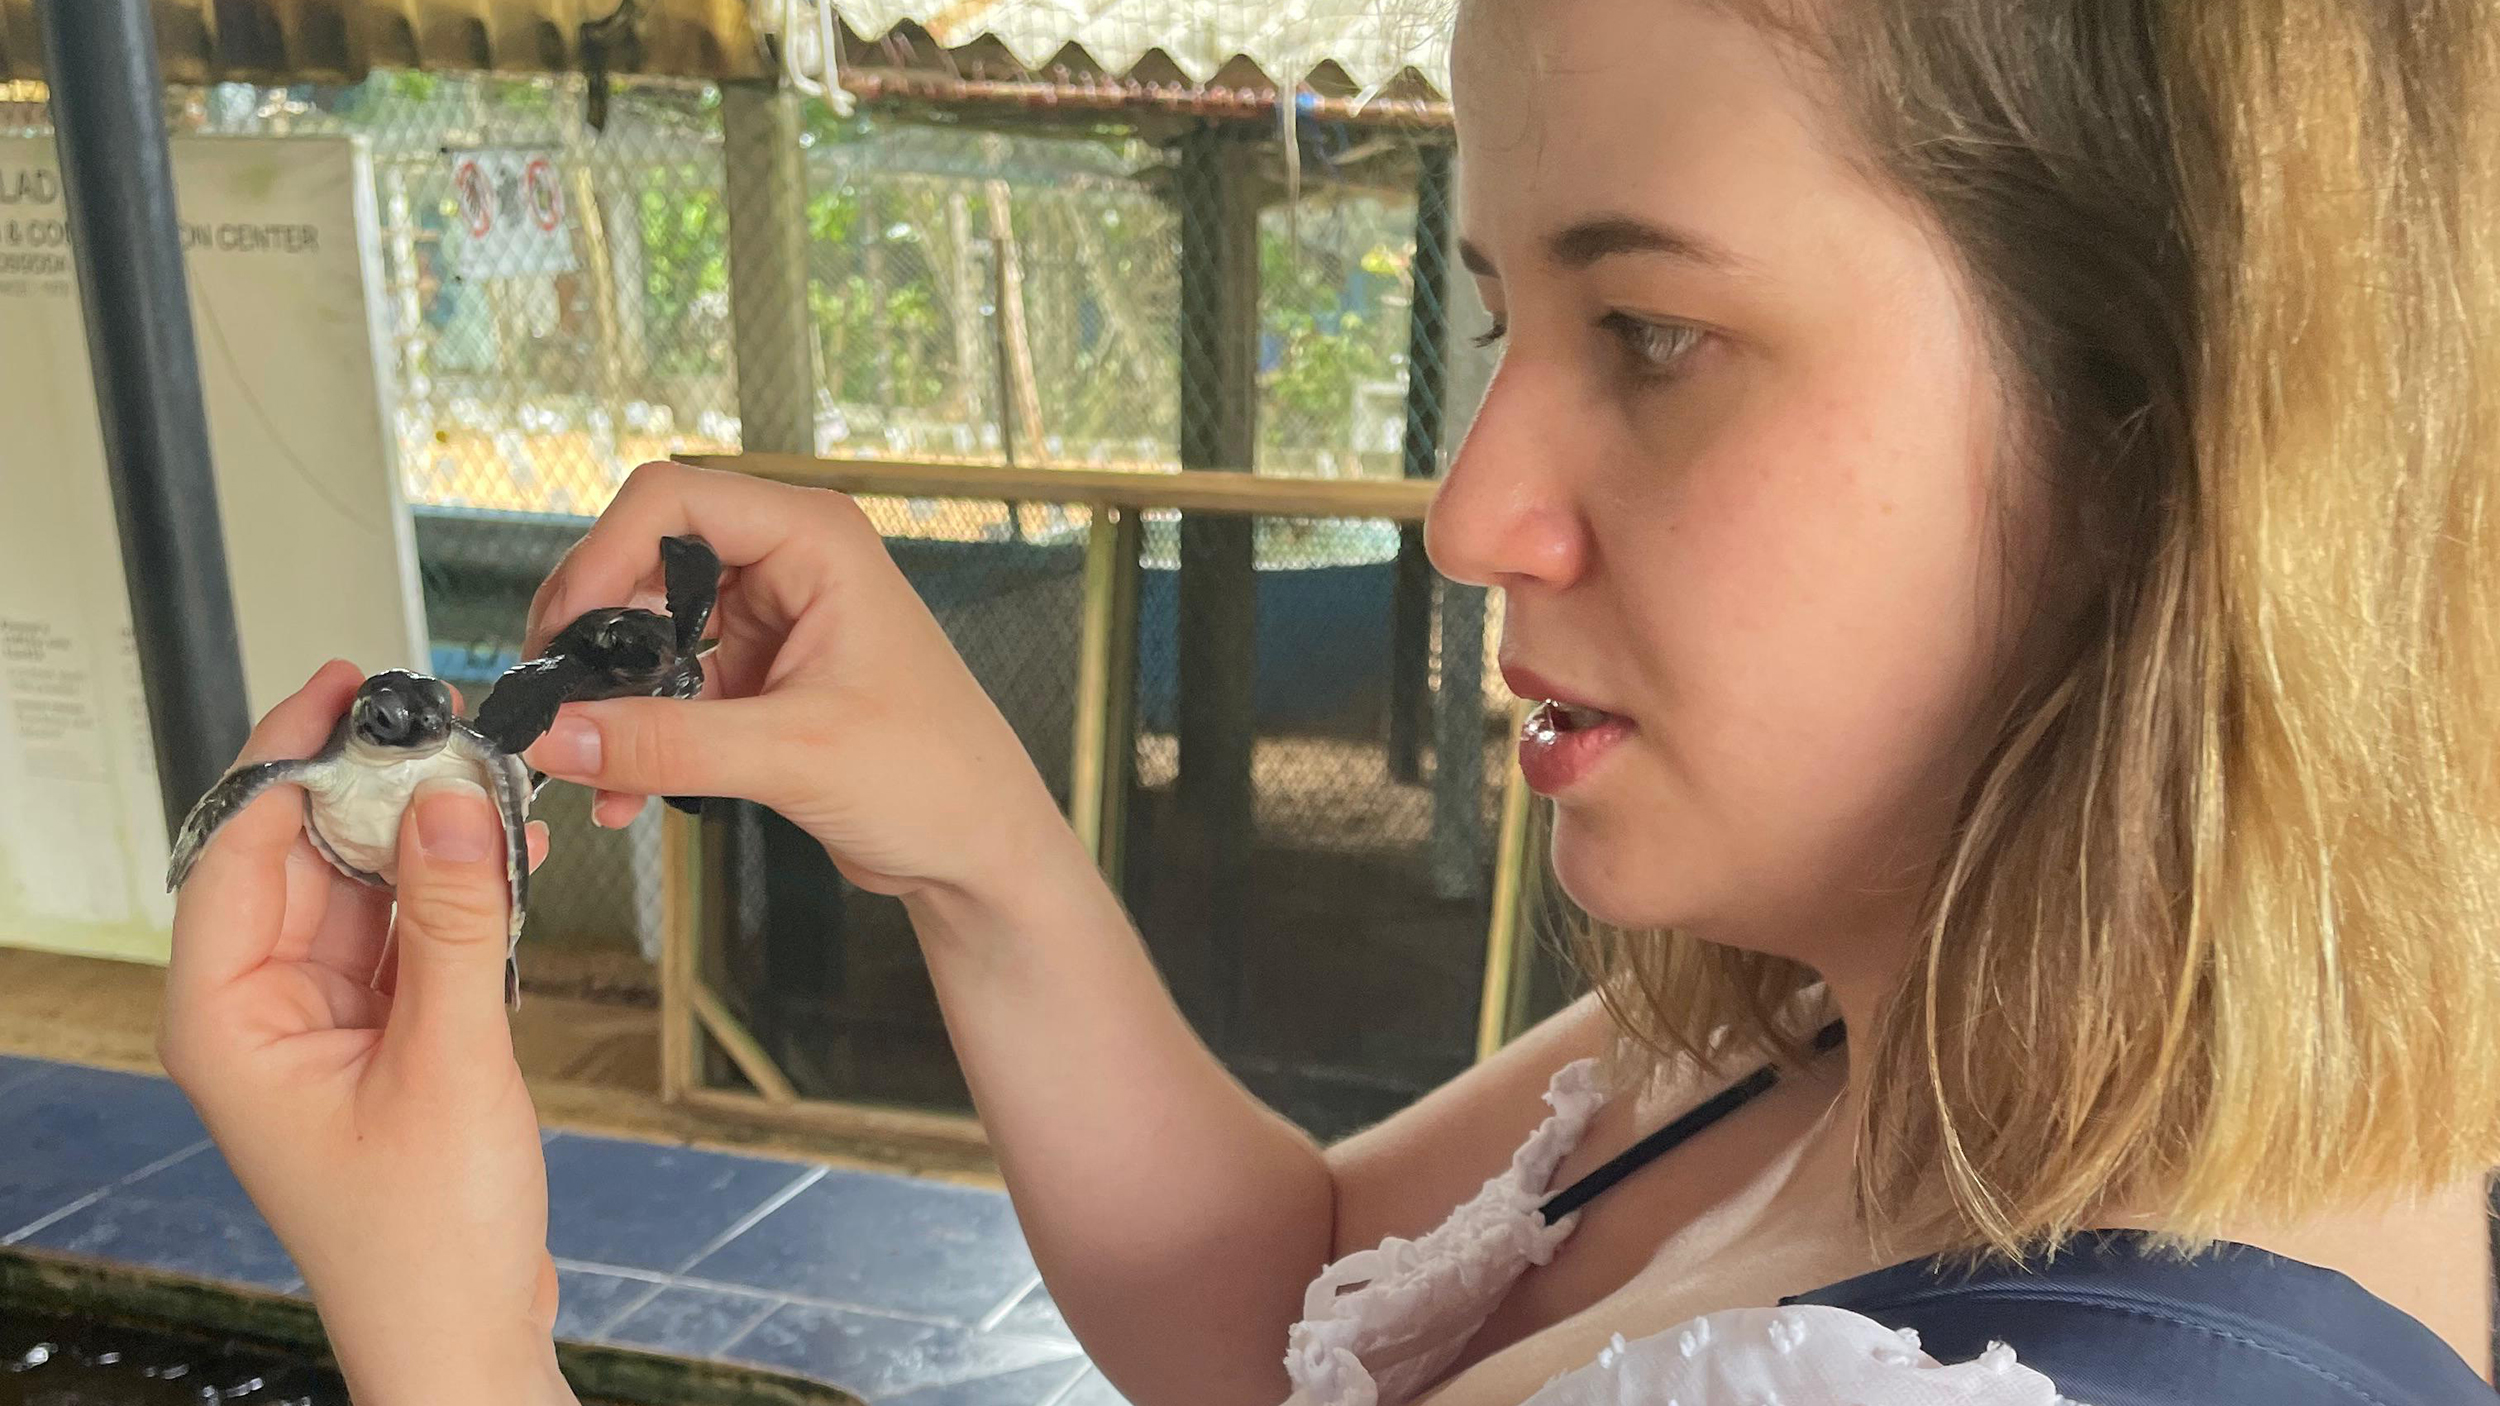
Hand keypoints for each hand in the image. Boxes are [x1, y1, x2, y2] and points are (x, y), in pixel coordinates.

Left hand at [156, 659, 575, 1405]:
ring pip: (367, 888)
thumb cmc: (423, 1240)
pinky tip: (510, 852)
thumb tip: (450, 799)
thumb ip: (456, 921)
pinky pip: (414, 931)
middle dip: (370, 787)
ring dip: (426, 836)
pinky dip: (458, 891)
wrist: (465, 1330)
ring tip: (489, 775)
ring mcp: (325, 1023)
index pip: (237, 854)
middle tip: (439, 718)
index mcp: (227, 1022)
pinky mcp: (386, 1035)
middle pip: (302, 859)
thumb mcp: (450, 1062)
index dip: (289, 761)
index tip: (348, 691)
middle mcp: (263, 1013)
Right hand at [516, 459, 1076, 899]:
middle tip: (548, 697)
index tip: (560, 633)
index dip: (601, 556)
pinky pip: (671, 690)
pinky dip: (638, 734)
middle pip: (646, 559)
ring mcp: (774, 622)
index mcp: (816, 539)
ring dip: (610, 693)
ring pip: (650, 631)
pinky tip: (618, 794)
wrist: (981, 850)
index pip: (673, 499)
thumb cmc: (937, 778)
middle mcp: (791, 566)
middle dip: (591, 629)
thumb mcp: (793, 754)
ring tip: (575, 756)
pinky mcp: (761, 680)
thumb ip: (666, 743)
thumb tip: (552, 735)